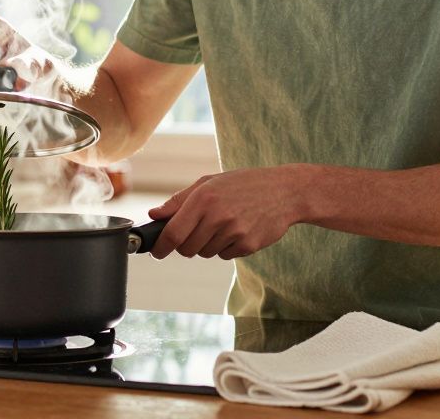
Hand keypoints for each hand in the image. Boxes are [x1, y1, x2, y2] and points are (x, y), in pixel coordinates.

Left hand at [147, 165, 307, 259]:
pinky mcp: (248, 245)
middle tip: (196, 231)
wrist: (285, 191)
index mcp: (203, 198)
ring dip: (207, 244)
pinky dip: (226, 247)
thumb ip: (179, 200)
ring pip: (205, 253)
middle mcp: (218, 216)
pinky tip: (238, 229)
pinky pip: (225, 256)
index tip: (157, 252)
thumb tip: (154, 216)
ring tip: (223, 224)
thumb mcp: (209, 183)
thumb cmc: (242, 184)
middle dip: (185, 245)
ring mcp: (234, 232)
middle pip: (187, 249)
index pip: (173, 233)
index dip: (161, 247)